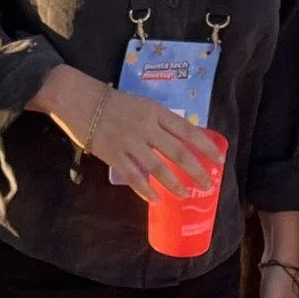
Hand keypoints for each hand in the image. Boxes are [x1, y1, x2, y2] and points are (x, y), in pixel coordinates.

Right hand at [38, 66, 222, 203]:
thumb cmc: (112, 101)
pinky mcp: (113, 154)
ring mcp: (129, 142)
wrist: (79, 98)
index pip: (187, 131)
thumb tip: (180, 140)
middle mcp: (146, 127)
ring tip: (184, 195)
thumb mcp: (142, 104)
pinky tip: (155, 199)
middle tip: (207, 185)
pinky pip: (133, 176)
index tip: (220, 160)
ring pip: (158, 168)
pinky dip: (145, 190)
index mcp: (156, 112)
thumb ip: (159, 121)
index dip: (206, 147)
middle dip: (196, 171)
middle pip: (178, 152)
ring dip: (174, 184)